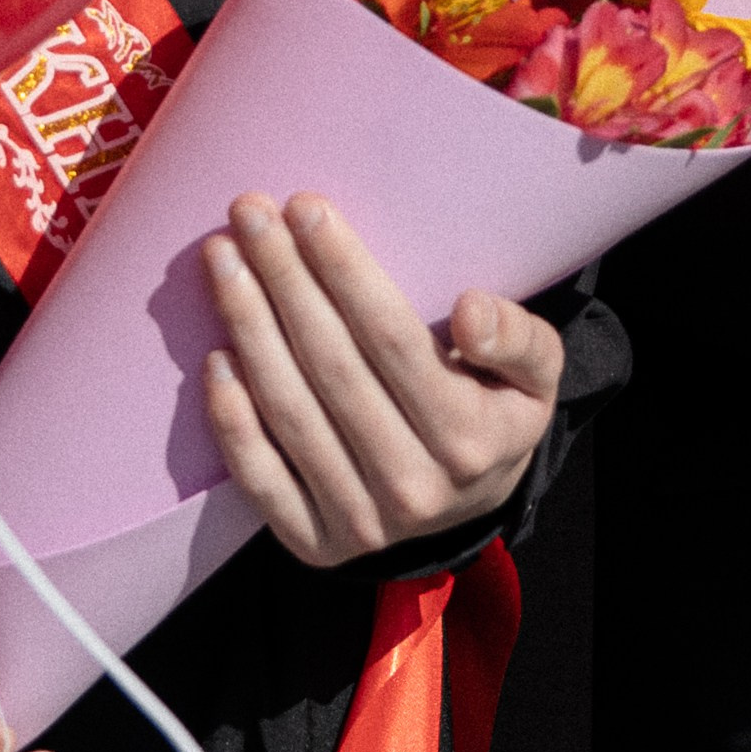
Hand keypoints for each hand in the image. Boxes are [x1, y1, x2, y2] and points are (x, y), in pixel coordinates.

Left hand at [201, 192, 561, 566]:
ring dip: (247, 328)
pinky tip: (214, 359)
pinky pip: (260, 479)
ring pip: (290, 413)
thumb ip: (518, 338)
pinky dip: (232, 421)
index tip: (305, 208)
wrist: (468, 507)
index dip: (344, 272)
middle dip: (283, 281)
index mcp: (469, 439)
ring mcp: (360, 522)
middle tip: (248, 213)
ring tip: (221, 259)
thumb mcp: (536, 374)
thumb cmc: (494, 412)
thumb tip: (469, 310)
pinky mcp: (314, 544)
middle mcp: (412, 487)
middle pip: (331, 366)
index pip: (392, 339)